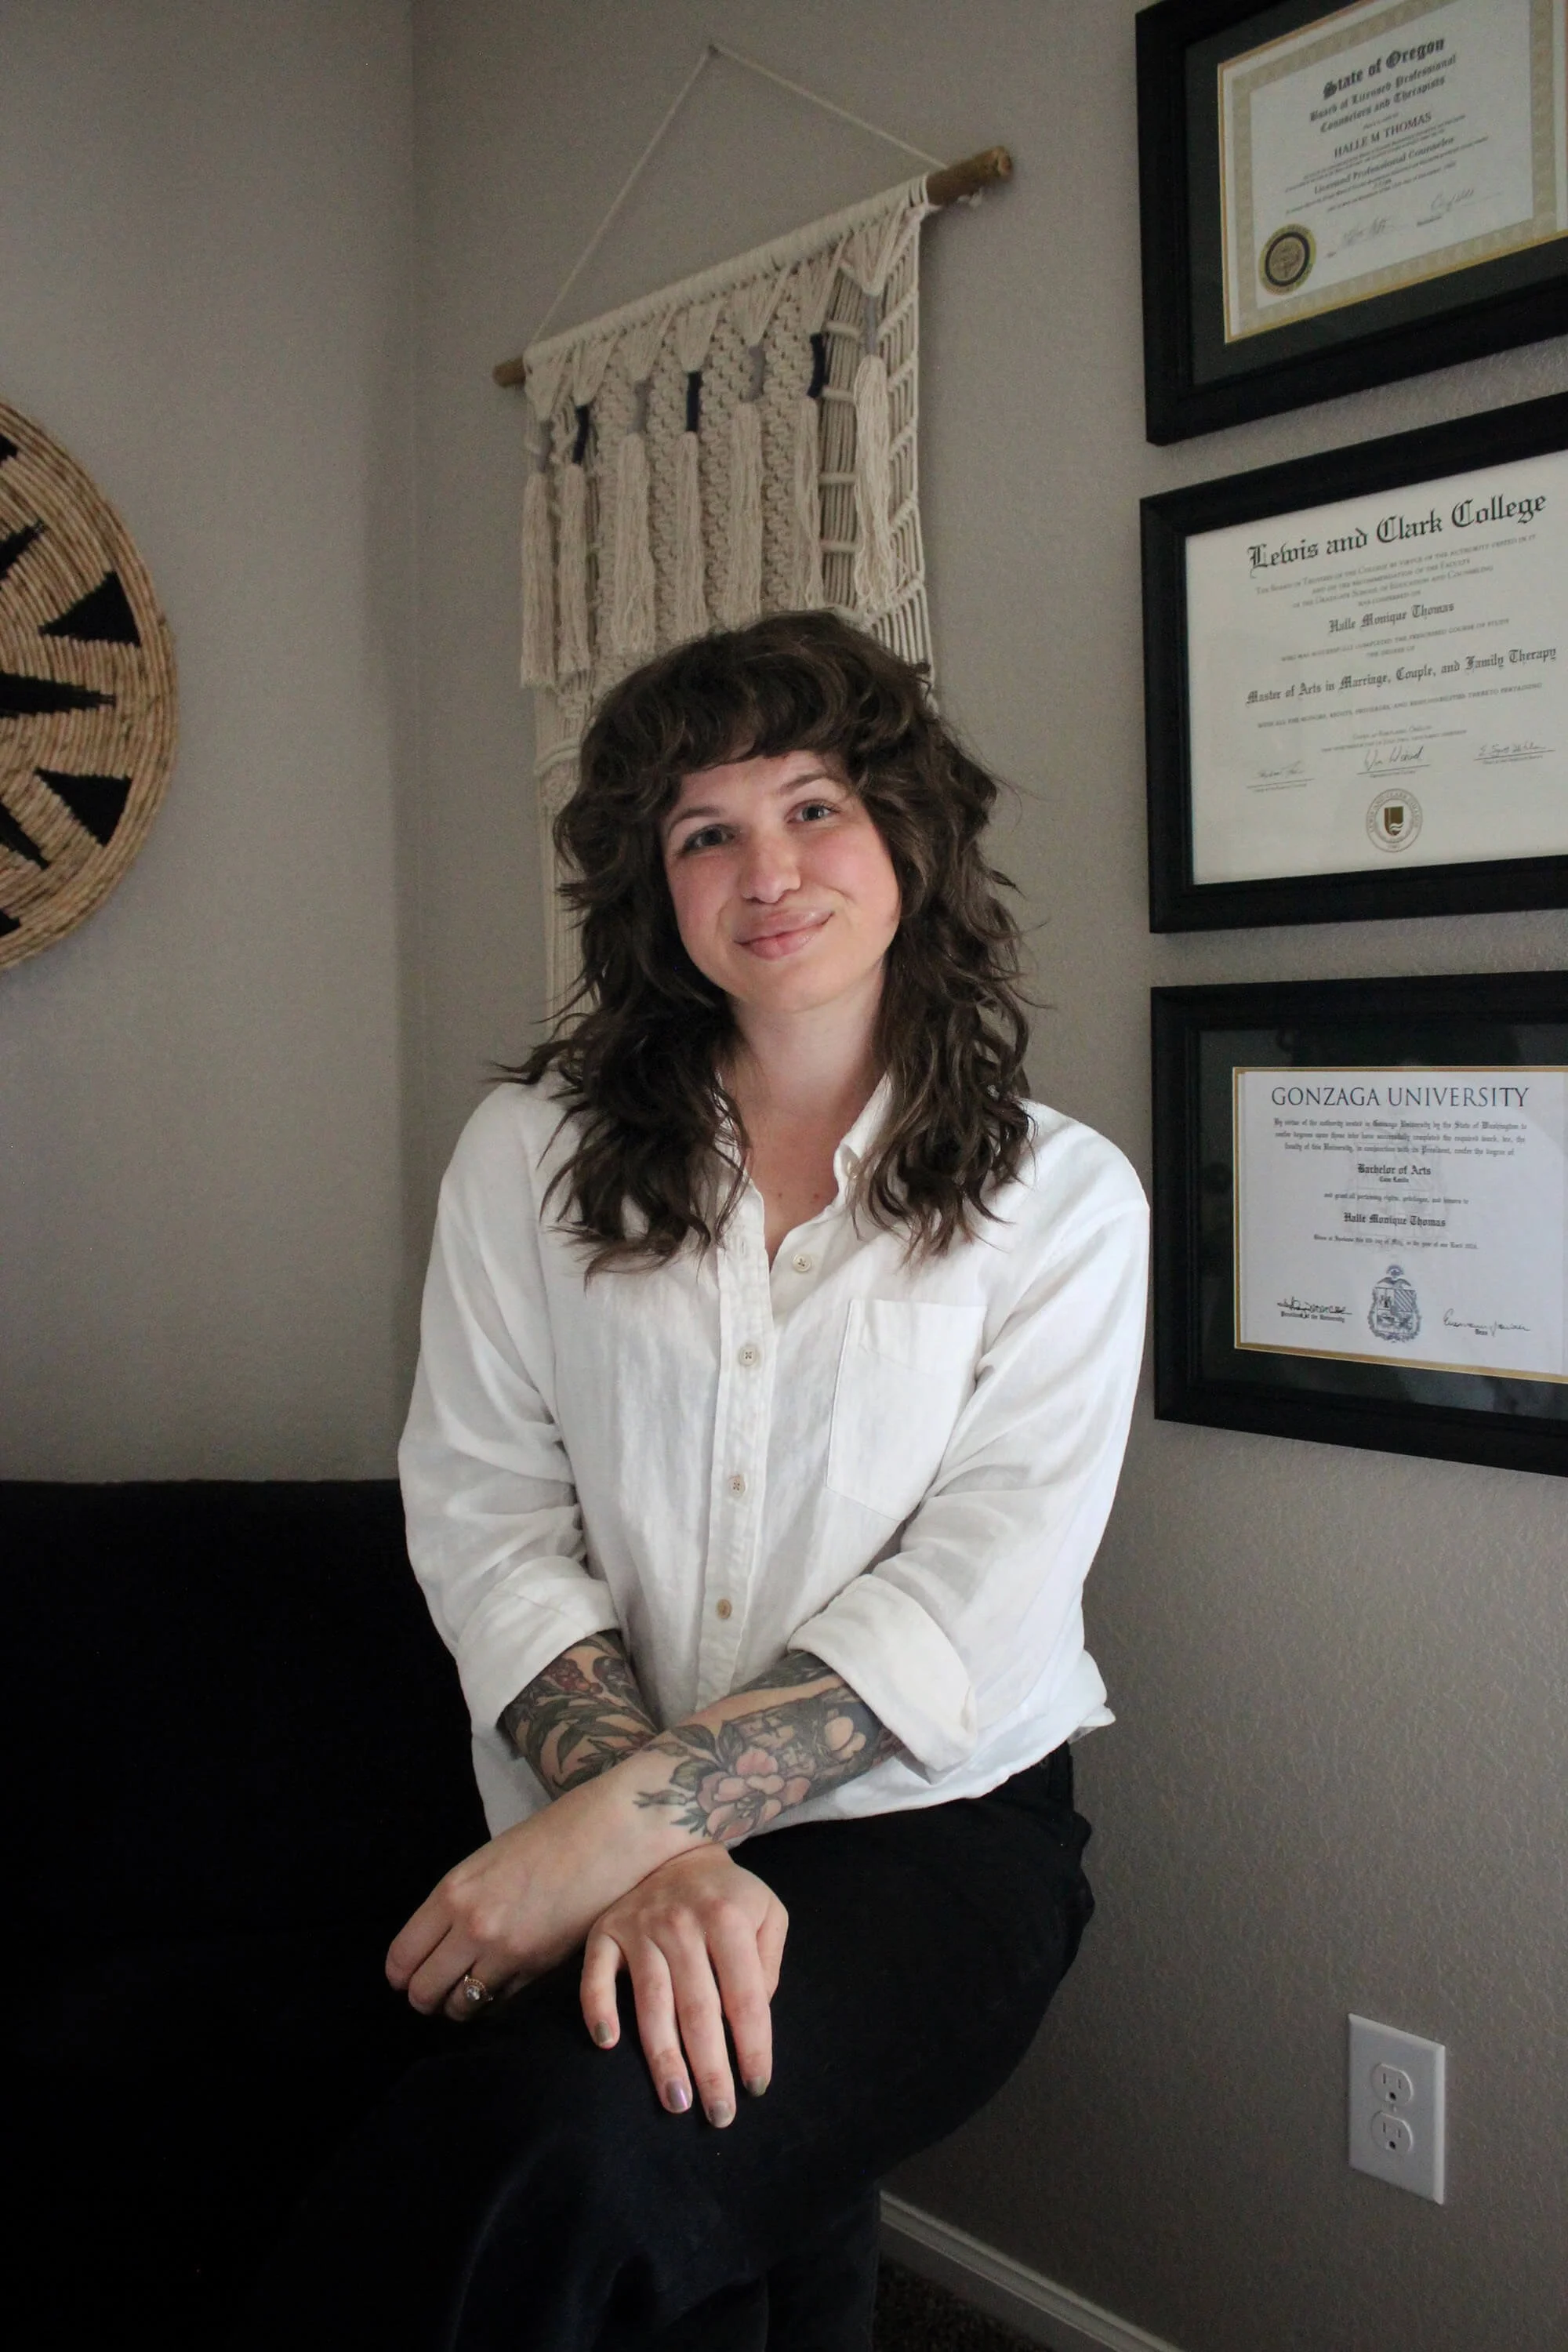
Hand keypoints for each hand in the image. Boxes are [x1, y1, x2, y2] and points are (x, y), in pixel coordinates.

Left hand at [386, 1768, 683, 2019]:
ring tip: (473, 1991)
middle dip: (427, 1998)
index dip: (401, 1976)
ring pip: (461, 2006)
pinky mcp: (538, 1968)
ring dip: (461, 2005)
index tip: (410, 1978)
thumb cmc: (547, 1840)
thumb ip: (457, 1905)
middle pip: (423, 1992)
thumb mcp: (486, 1863)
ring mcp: (506, 1951)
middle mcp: (472, 1926)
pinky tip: (504, 1984)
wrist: (607, 1835)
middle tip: (440, 1991)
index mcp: (452, 1893)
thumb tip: (435, 1946)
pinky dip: (496, 2002)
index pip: (401, 1959)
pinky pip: (500, 2004)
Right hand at [580, 1847, 787, 2127]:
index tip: (757, 2087)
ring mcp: (639, 1928)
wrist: (673, 1844)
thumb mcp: (767, 1911)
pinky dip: (599, 2008)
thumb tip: (754, 2014)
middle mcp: (682, 1924)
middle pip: (699, 2010)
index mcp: (728, 1919)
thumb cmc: (728, 1894)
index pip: (745, 1997)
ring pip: (652, 2004)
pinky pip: (596, 1976)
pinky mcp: (605, 1933)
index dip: (753, 2046)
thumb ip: (770, 1961)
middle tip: (719, 2116)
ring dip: (663, 2057)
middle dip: (710, 2068)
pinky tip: (606, 2043)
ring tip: (676, 2101)